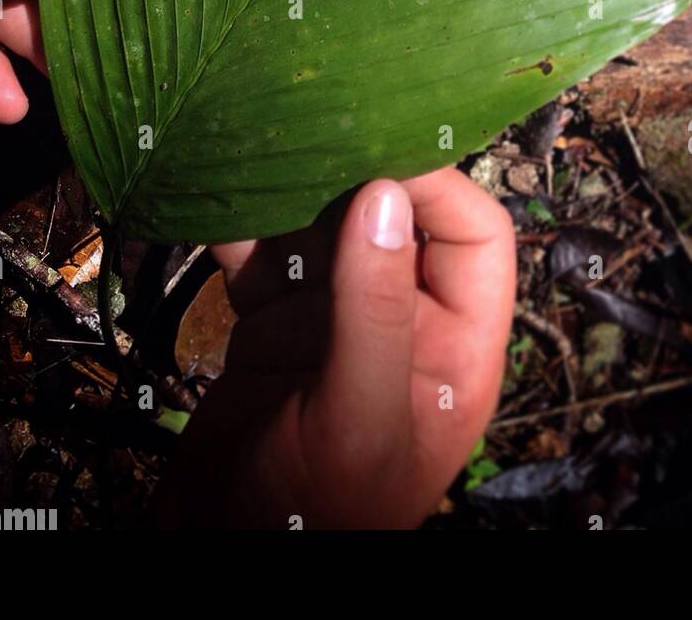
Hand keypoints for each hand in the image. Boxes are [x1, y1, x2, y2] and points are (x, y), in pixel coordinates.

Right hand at [157, 168, 516, 528]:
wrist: (219, 557)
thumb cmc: (314, 516)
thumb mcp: (357, 419)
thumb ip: (373, 311)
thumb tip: (385, 196)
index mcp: (455, 346)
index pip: (474, 236)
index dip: (437, 187)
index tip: (382, 151)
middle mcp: (402, 320)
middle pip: (395, 217)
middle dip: (352, 176)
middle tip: (309, 135)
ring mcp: (336, 317)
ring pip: (325, 226)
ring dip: (290, 191)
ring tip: (258, 152)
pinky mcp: (277, 320)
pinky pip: (266, 251)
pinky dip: (241, 224)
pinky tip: (217, 196)